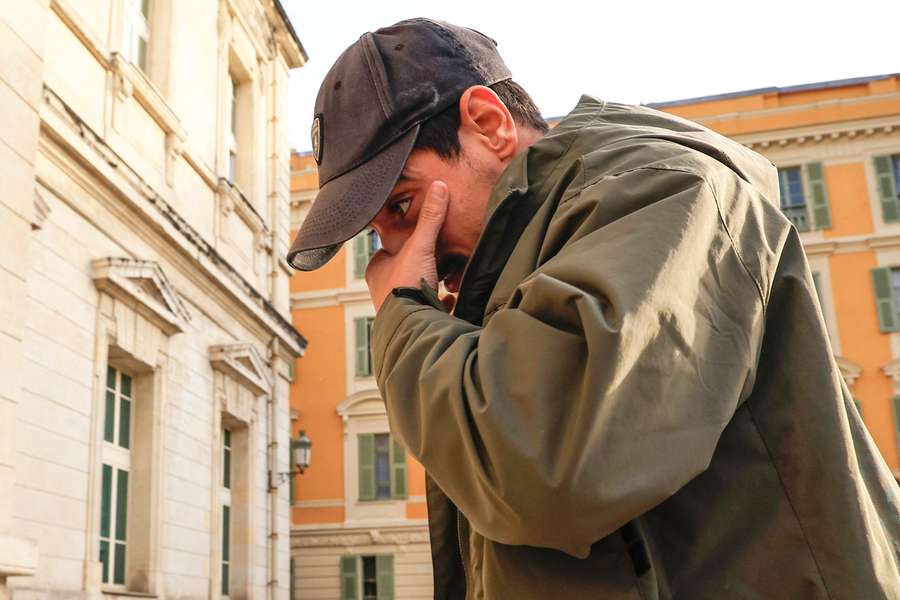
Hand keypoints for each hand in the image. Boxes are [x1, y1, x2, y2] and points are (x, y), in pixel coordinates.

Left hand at [366, 180, 449, 311]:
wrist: (412, 324)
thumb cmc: (406, 284)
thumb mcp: (420, 245)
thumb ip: (430, 218)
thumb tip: (439, 186)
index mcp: (377, 270)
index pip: (388, 250)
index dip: (404, 243)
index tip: (419, 238)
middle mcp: (382, 290)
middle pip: (403, 270)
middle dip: (419, 265)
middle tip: (436, 257)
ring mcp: (396, 308)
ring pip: (414, 290)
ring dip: (429, 285)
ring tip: (446, 278)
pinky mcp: (413, 320)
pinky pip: (427, 308)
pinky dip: (439, 303)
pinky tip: (450, 298)